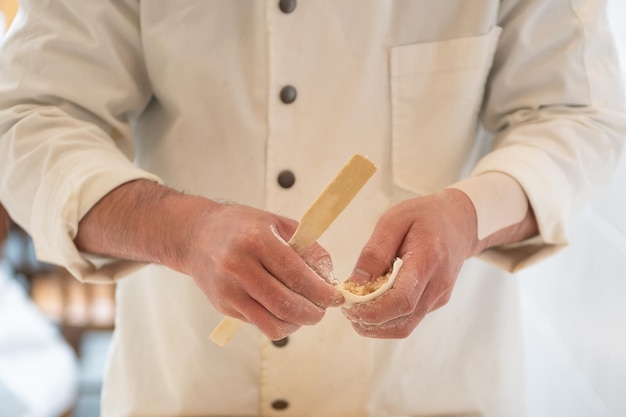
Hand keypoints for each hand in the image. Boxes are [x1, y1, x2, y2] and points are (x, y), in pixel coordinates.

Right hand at [182, 203, 342, 339]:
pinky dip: (279, 324)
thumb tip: (330, 276)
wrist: (196, 235)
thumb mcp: (277, 224)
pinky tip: (286, 313)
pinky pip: (259, 325)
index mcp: (256, 241)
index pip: (296, 275)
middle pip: (285, 304)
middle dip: (313, 313)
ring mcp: (229, 290)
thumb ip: (307, 247)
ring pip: (273, 322)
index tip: (335, 297)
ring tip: (306, 313)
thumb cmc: (240, 226)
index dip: (321, 291)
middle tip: (324, 310)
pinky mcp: (223, 306)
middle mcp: (239, 267)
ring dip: (298, 324)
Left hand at [342, 189, 478, 337]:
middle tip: (347, 311)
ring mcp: (440, 296)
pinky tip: (374, 301)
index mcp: (428, 260)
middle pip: (403, 322)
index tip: (349, 308)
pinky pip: (410, 318)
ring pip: (406, 326)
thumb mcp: (393, 221)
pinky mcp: (436, 301)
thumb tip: (355, 282)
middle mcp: (438, 284)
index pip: (402, 300)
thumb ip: (375, 252)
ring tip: (356, 309)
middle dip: (370, 324)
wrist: (460, 221)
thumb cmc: (424, 216)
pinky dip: (388, 317)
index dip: (373, 312)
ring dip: (377, 326)